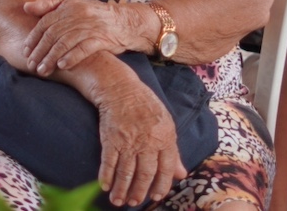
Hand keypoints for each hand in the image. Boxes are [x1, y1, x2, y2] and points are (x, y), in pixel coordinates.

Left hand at [22, 0, 148, 74]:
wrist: (124, 22)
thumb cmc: (93, 14)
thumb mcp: (71, 4)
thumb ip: (48, 5)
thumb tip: (25, 7)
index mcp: (68, 7)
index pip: (45, 23)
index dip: (33, 37)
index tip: (25, 51)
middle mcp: (77, 16)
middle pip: (52, 35)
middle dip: (39, 51)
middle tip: (31, 65)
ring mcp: (89, 27)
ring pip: (65, 43)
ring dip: (51, 58)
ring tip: (42, 70)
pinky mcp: (101, 39)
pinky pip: (83, 49)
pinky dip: (72, 57)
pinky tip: (62, 65)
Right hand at [95, 77, 186, 206]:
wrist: (120, 88)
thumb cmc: (145, 105)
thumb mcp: (166, 125)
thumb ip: (173, 152)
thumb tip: (182, 174)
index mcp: (165, 139)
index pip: (166, 169)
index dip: (161, 186)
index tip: (156, 197)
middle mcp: (147, 142)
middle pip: (145, 174)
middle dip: (139, 192)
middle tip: (135, 202)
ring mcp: (128, 141)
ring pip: (126, 172)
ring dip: (122, 189)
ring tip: (118, 202)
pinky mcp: (111, 138)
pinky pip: (109, 162)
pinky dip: (106, 176)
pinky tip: (104, 186)